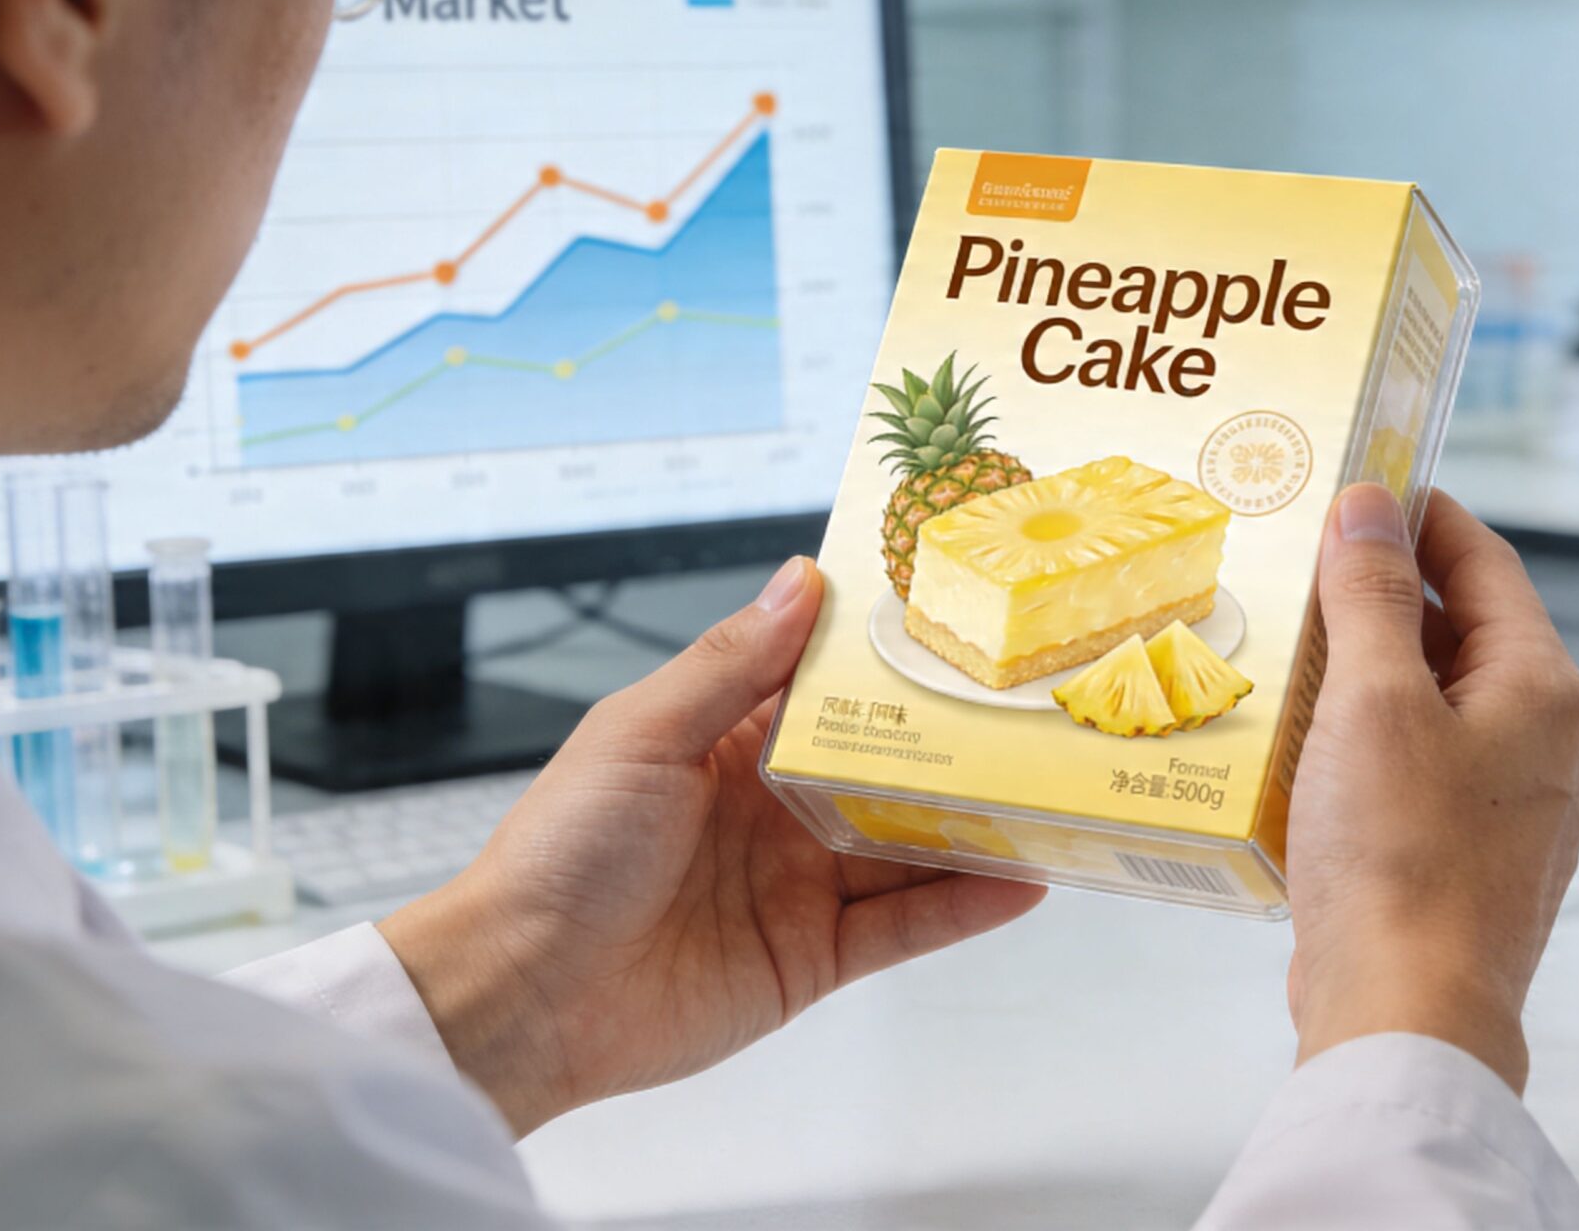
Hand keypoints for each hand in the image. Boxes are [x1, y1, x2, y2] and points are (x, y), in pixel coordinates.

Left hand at [378, 559, 1045, 1132]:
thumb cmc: (559, 855)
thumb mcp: (641, 734)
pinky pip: (903, 925)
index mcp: (722, 740)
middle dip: (955, 740)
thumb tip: (800, 582)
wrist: (524, 996)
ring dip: (976, 822)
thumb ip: (728, 664)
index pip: (825, 685)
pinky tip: (1020, 880)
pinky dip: (962, 903)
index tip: (963, 618)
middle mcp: (769, 807)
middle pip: (885, 765)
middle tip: (1037, 707)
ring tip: (1053, 792)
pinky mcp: (812, 958)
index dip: (887, 656)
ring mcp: (796, 884)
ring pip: (909, 843)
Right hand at [1284, 486, 1578, 1092]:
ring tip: (1292, 656)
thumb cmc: (1403, 866)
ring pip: (1441, 708)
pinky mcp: (1472, 862)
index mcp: (1544, 692)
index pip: (1490, 564)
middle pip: (1467, 636)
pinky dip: (1370, 746)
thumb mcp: (1373, 700)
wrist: (1409, 1016)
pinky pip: (1422, 774)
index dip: (1425, 516)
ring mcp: (1516, 811)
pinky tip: (1308, 753)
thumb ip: (1373, 595)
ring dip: (1371, 676)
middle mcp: (1550, 747)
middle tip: (1307, 569)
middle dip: (1387, 599)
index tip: (1368, 487)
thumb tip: (1372, 509)